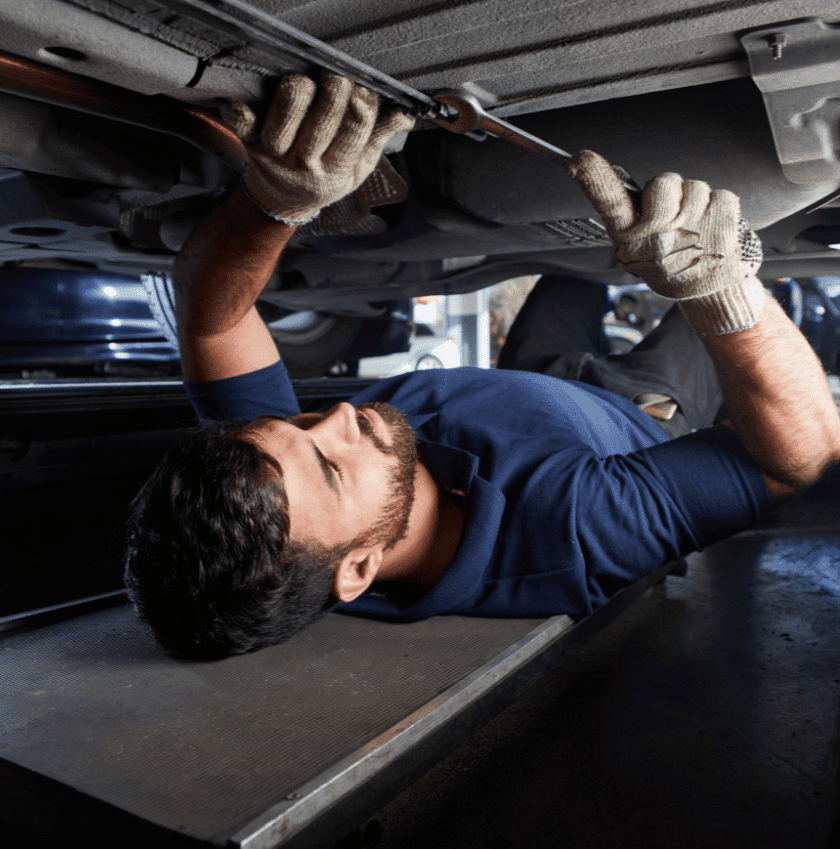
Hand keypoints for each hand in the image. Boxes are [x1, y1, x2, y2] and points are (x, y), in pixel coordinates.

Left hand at [221, 71, 414, 224]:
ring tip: (308, 81)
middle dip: (334, 92)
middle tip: (339, 73)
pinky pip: (242, 121)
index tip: (365, 88)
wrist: (284, 199)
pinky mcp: (249, 140)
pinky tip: (256, 95)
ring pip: (284, 118)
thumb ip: (379, 138)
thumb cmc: (326, 177)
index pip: (352, 136)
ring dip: (297, 93)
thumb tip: (405, 114)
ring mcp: (274, 153)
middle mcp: (304, 164)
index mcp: (335, 171)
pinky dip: (242, 108)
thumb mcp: (358, 168)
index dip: (360, 109)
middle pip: (321, 123)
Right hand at [568, 150, 764, 333]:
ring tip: (697, 229)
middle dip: (672, 191)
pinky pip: (722, 196)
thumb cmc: (670, 264)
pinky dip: (722, 209)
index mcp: (631, 239)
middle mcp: (656, 235)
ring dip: (699, 202)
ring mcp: (690, 229)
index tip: (580, 160)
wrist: (708, 292)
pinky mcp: (721, 225)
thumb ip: (630, 215)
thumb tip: (618, 175)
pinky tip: (715, 231)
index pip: (609, 202)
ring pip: (695, 186)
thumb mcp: (639, 248)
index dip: (595, 178)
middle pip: (663, 181)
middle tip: (676, 216)